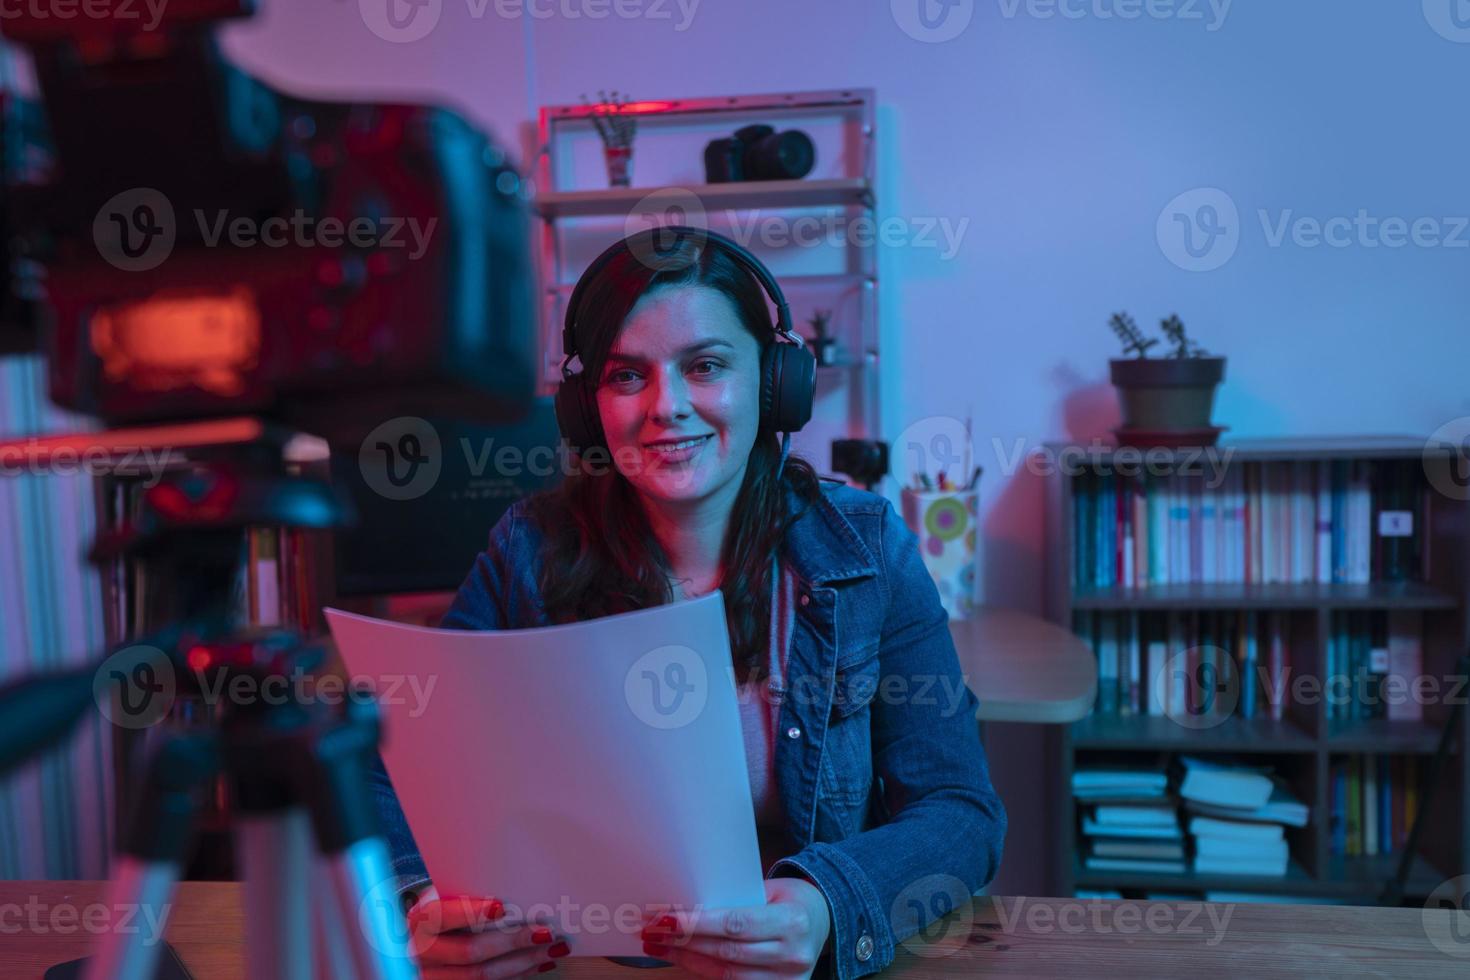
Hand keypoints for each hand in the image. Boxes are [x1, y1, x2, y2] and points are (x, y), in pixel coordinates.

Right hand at [406, 885, 570, 977]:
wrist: (416, 941)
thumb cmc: (438, 914)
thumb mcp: (440, 899)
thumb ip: (464, 897)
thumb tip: (510, 896)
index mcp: (418, 921)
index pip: (442, 916)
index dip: (471, 912)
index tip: (501, 906)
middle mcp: (421, 953)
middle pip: (470, 952)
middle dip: (513, 942)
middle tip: (545, 932)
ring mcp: (434, 975)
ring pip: (481, 976)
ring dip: (523, 963)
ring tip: (551, 949)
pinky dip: (516, 976)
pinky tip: (535, 965)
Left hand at [640, 877, 832, 979]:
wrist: (824, 921)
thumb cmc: (791, 900)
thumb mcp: (770, 890)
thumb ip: (736, 900)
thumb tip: (686, 904)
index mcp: (791, 921)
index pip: (736, 924)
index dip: (698, 923)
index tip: (665, 919)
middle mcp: (792, 955)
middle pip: (726, 953)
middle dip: (684, 942)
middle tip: (652, 931)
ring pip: (726, 975)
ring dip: (688, 961)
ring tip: (660, 947)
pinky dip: (705, 974)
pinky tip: (684, 962)